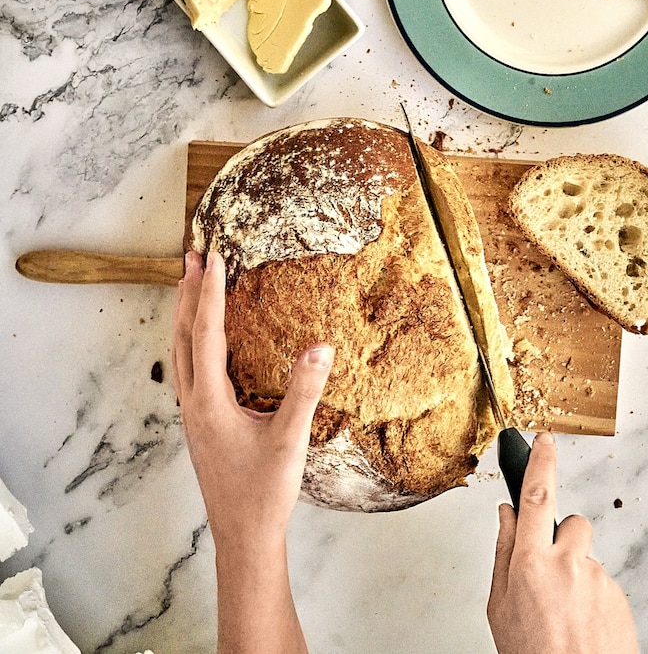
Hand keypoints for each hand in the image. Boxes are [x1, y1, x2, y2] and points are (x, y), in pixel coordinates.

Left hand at [172, 249, 333, 653]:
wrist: (243, 538)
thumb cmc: (265, 494)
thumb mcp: (290, 440)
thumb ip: (305, 391)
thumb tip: (322, 346)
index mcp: (210, 402)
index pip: (207, 333)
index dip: (210, 293)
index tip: (213, 257)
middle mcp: (193, 404)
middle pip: (183, 335)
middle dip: (188, 293)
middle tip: (192, 256)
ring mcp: (192, 415)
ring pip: (179, 352)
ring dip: (185, 314)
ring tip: (190, 285)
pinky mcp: (198, 424)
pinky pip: (186, 368)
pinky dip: (189, 340)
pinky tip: (202, 340)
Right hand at [488, 432, 638, 653]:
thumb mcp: (499, 606)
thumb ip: (503, 552)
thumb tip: (506, 514)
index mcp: (530, 563)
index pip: (536, 496)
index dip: (540, 462)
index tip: (542, 440)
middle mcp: (568, 564)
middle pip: (571, 523)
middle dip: (562, 538)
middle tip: (550, 574)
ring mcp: (598, 579)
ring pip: (587, 556)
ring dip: (577, 572)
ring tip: (565, 611)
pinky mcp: (620, 596)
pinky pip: (603, 581)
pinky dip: (593, 595)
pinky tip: (582, 623)